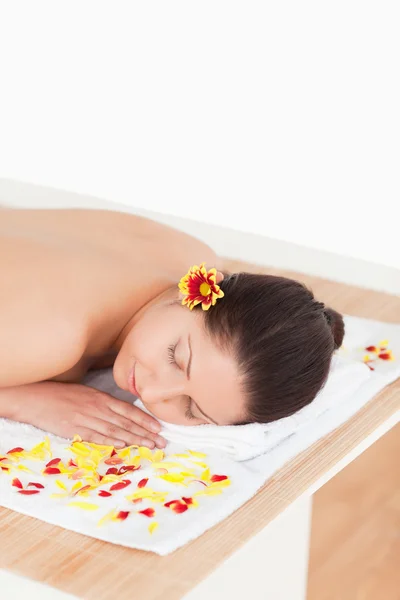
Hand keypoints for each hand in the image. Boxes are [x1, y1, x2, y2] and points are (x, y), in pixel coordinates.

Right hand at [21, 381, 165, 448]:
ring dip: (134, 439)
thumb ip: (103, 403)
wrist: (36, 398)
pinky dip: (110, 440)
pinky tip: (122, 444)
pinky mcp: (74, 428)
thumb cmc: (61, 395)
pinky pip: (96, 435)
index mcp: (101, 398)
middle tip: (162, 442)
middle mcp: (98, 407)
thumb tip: (120, 413)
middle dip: (146, 433)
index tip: (159, 428)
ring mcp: (87, 418)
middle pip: (126, 422)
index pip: (128, 410)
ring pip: (115, 429)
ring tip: (149, 446)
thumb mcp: (86, 394)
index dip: (145, 419)